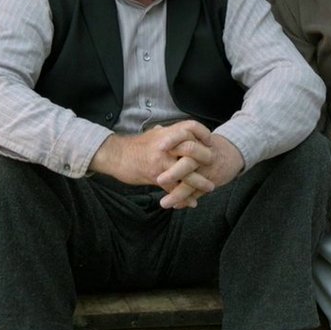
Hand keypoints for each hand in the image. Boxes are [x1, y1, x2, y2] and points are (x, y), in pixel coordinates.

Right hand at [89, 120, 212, 185]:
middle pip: (193, 150)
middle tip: (214, 165)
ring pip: (186, 171)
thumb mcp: (151, 135)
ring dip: (200, 181)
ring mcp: (161, 161)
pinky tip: (191, 202)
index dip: (203, 133)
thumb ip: (163, 133)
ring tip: (210, 187)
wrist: (116, 156)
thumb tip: (167, 129)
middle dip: (206, 159)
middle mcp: (166, 145)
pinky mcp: (155, 175)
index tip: (209, 142)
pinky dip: (184, 196)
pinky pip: (174, 187)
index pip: (190, 127)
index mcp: (166, 133)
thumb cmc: (133, 146)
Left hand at [159, 133, 243, 208]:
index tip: (161, 147)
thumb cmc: (207, 143)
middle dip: (174, 173)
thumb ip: (177, 134)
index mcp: (197, 140)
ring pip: (192, 183)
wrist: (232, 152)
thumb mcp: (195, 134)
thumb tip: (156, 129)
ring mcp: (207, 170)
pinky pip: (198, 192)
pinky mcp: (212, 181)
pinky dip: (186, 200)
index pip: (184, 136)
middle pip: (189, 164)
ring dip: (177, 194)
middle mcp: (203, 156)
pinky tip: (176, 205)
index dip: (173, 140)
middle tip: (159, 180)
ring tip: (164, 203)